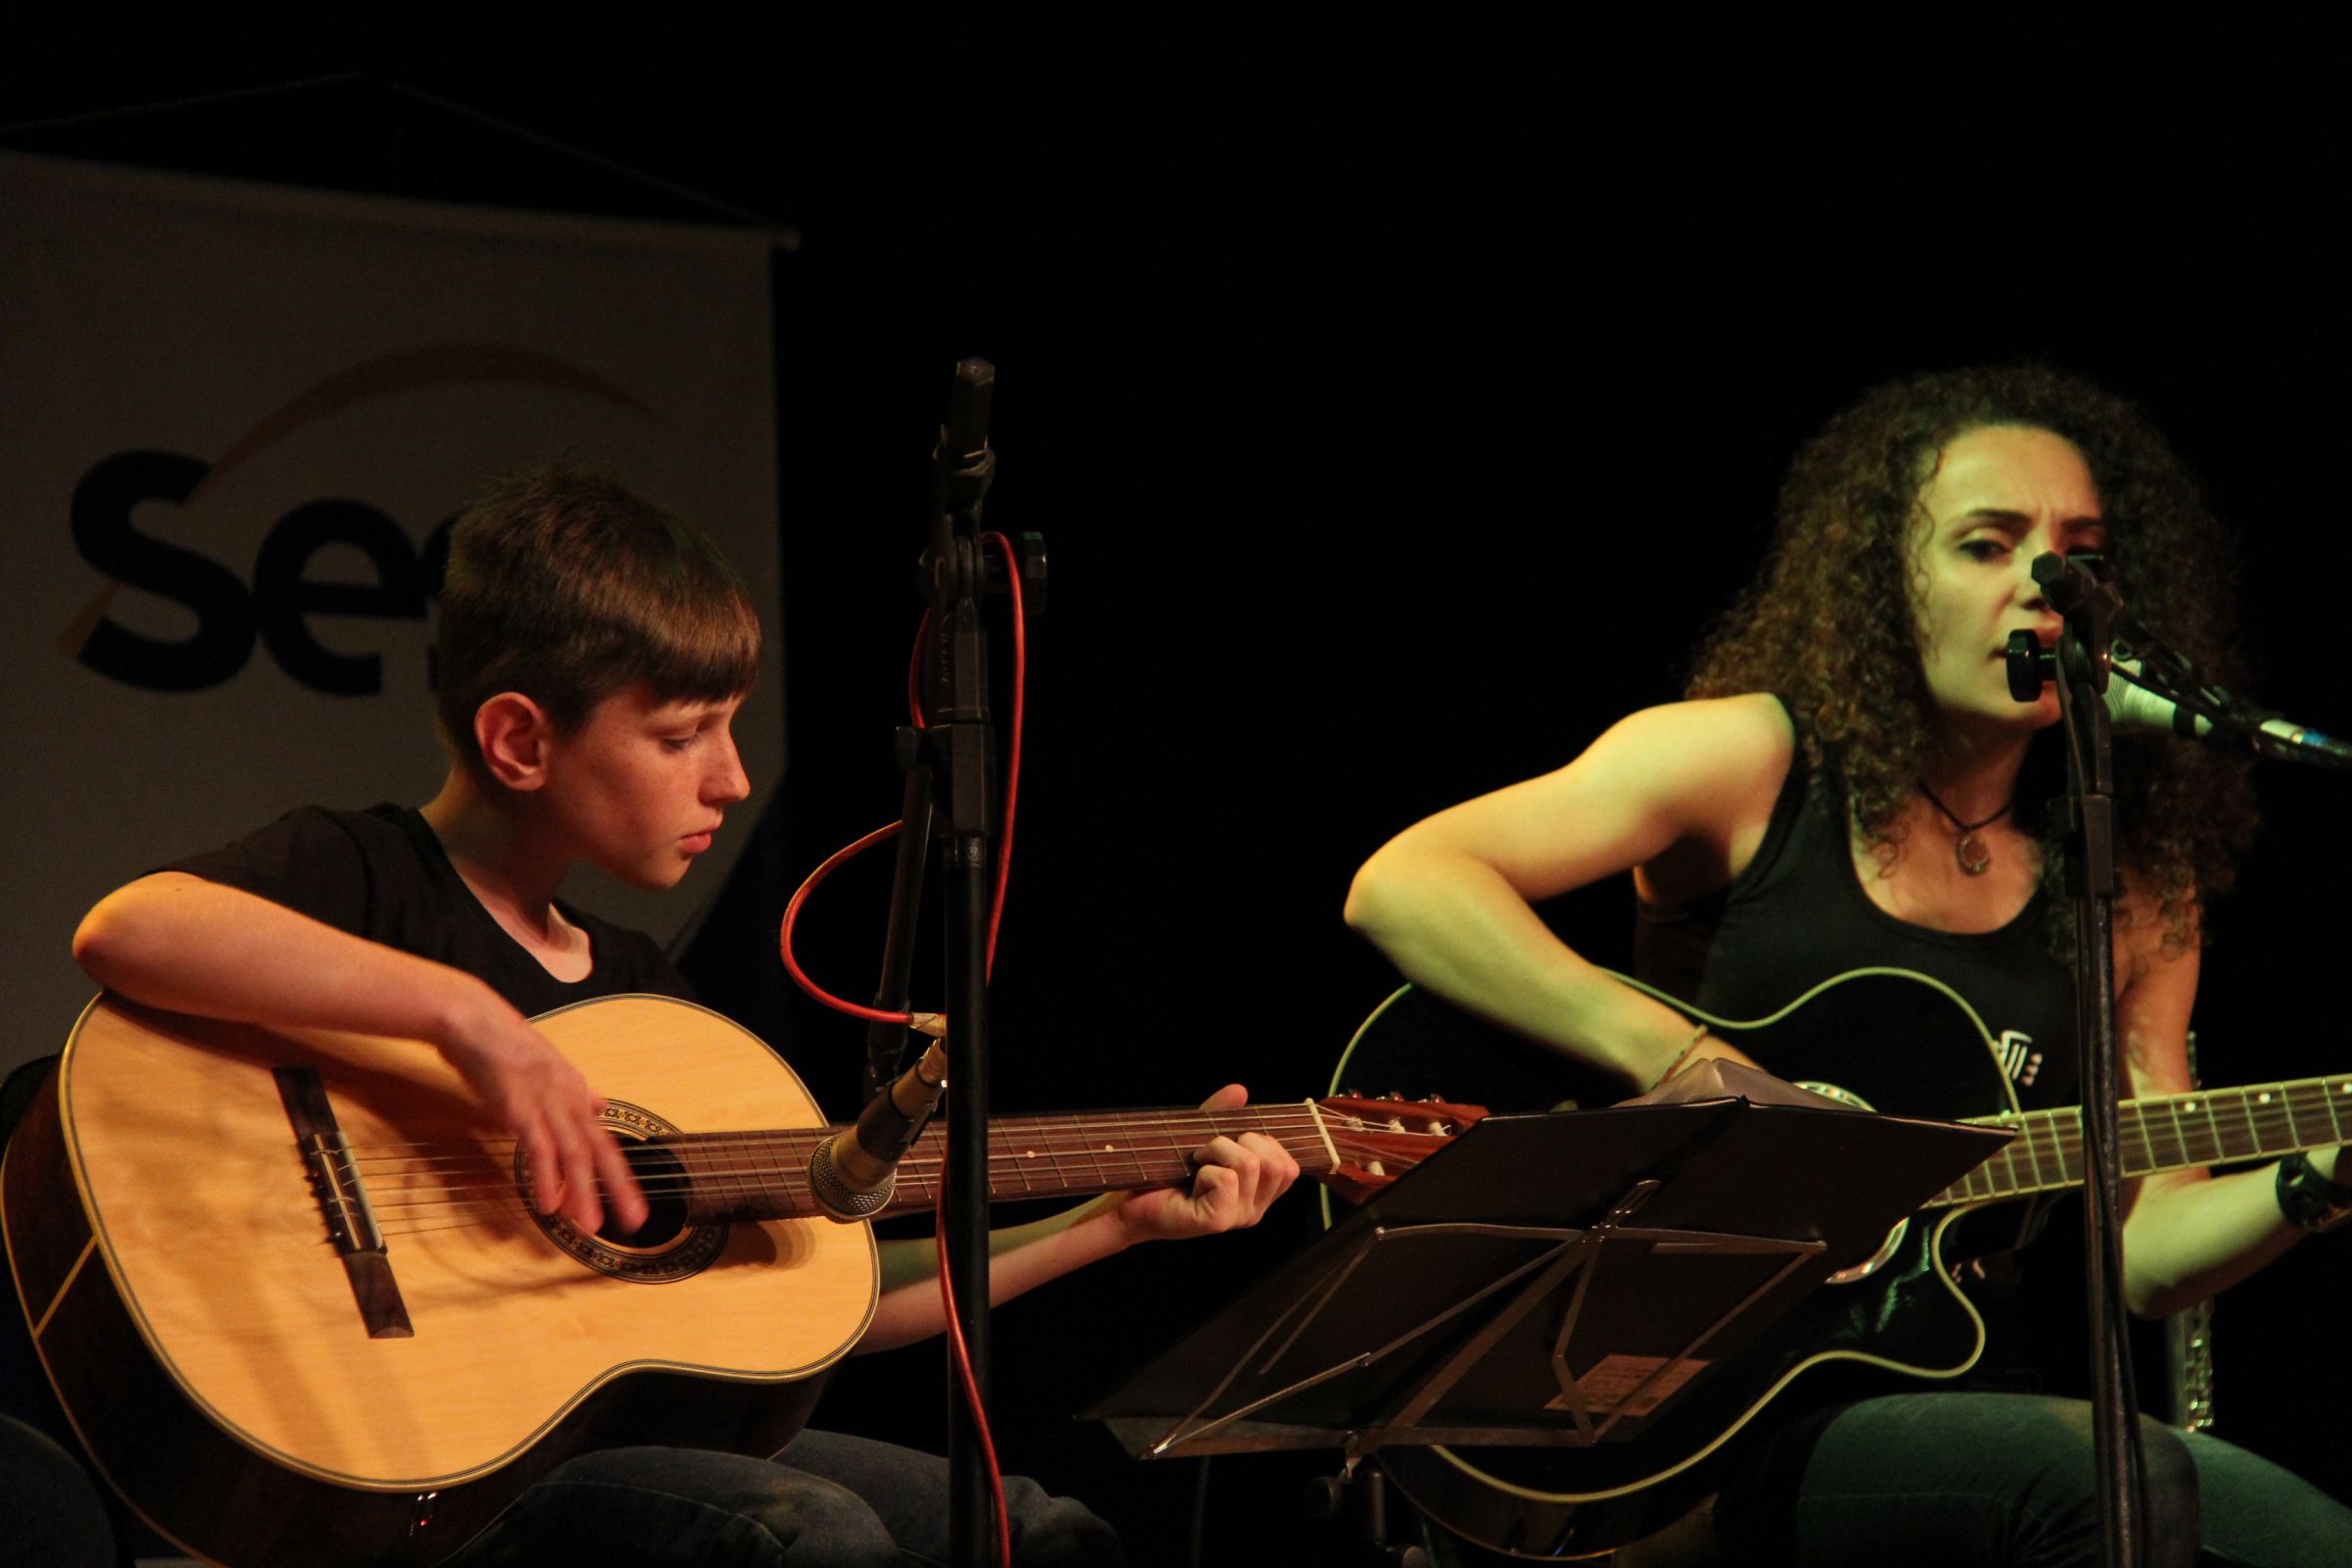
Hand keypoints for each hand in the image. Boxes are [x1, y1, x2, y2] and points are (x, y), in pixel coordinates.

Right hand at [439, 992, 647, 1235]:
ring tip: (589, 1225)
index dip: (620, 1173)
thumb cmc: (503, 1046)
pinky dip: (545, 1178)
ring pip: (574, 1153)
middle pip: (600, 1149)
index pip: (604, 1139)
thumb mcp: (549, 1069)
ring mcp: (546, 1102)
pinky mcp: (518, 1107)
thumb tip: (599, 1105)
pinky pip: (538, 1148)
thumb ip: (574, 1093)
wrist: (473, 1021)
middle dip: (620, 1187)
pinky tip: (548, 1205)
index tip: (633, 1202)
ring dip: (582, 1192)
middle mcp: (569, 1097)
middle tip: (634, 1221)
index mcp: (576, 1092)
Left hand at [1111, 1084, 1299, 1245]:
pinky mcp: (1217, 1221)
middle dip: (1241, 1142)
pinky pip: (1227, 1178)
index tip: (1232, 1143)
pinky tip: (1191, 1180)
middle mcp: (1254, 1210)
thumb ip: (1224, 1115)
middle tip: (1209, 1151)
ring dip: (1217, 1150)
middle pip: (1276, 1163)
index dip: (1264, 1143)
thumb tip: (1240, 1090)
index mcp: (1259, 1194)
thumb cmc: (1168, 1170)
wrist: (1132, 1199)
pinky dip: (1205, 1169)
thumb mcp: (1202, 1136)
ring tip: (1197, 1162)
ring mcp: (1237, 1218)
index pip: (1289, 1166)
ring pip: (1250, 1164)